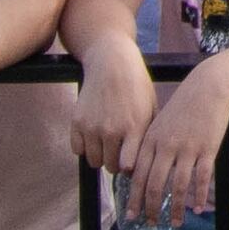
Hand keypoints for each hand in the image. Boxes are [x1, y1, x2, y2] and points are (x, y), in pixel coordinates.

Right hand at [69, 41, 160, 174]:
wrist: (111, 61)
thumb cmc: (136, 84)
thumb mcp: (151, 107)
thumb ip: (148, 134)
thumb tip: (146, 161)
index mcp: (135, 127)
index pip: (129, 166)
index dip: (131, 168)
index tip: (132, 161)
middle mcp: (112, 130)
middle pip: (110, 167)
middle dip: (116, 163)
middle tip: (119, 152)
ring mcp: (92, 127)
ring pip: (94, 161)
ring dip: (100, 156)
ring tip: (107, 143)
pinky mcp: (77, 122)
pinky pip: (77, 150)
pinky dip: (84, 147)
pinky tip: (93, 136)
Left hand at [128, 63, 228, 225]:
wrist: (207, 87)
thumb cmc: (182, 107)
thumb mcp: (159, 124)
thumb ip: (148, 147)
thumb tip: (137, 172)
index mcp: (151, 140)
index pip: (137, 176)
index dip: (134, 199)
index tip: (131, 216)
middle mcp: (166, 146)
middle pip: (154, 184)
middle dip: (150, 208)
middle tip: (151, 224)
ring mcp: (187, 148)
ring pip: (177, 186)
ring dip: (175, 209)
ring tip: (175, 223)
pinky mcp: (207, 149)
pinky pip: (201, 178)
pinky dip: (199, 196)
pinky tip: (199, 209)